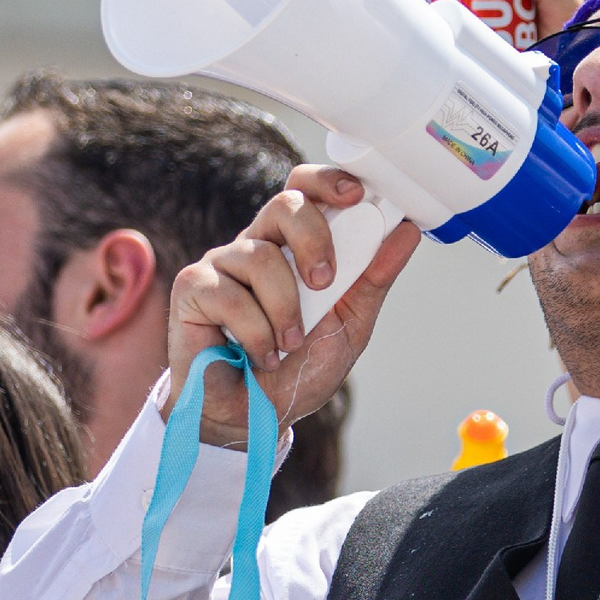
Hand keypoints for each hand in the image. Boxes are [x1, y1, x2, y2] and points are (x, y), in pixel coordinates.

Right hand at [166, 166, 419, 445]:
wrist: (253, 417)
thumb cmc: (297, 369)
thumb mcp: (348, 325)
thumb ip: (373, 279)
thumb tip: (407, 232)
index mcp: (294, 246)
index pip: (306, 190)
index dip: (328, 181)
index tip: (356, 195)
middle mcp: (257, 245)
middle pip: (284, 204)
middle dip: (314, 239)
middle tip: (324, 284)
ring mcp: (222, 264)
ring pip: (260, 257)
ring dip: (284, 310)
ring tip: (288, 345)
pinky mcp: (193, 288)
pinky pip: (229, 294)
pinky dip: (254, 333)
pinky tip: (259, 355)